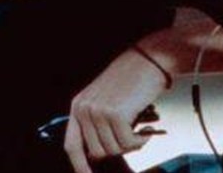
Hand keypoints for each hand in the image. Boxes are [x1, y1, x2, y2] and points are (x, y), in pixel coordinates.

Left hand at [64, 48, 170, 172]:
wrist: (150, 59)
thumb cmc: (133, 80)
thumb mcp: (106, 99)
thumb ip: (97, 124)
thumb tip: (99, 155)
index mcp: (79, 105)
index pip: (72, 145)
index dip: (79, 165)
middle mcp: (84, 108)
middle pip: (97, 152)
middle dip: (118, 149)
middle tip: (133, 137)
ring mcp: (98, 111)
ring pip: (114, 150)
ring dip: (132, 144)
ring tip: (141, 128)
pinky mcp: (115, 114)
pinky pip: (128, 144)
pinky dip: (141, 141)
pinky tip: (147, 129)